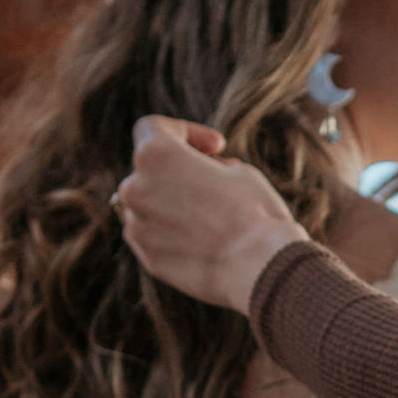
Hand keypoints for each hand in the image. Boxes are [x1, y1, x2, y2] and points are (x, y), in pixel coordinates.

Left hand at [114, 115, 303, 313]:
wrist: (262, 270)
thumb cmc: (256, 213)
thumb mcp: (239, 171)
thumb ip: (205, 165)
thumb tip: (198, 175)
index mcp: (156, 154)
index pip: (153, 127)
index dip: (186, 132)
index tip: (216, 148)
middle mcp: (135, 187)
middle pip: (149, 168)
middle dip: (179, 171)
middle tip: (216, 183)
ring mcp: (137, 225)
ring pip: (148, 203)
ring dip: (173, 203)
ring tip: (212, 218)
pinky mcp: (147, 256)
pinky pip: (152, 234)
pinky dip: (171, 232)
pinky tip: (204, 242)